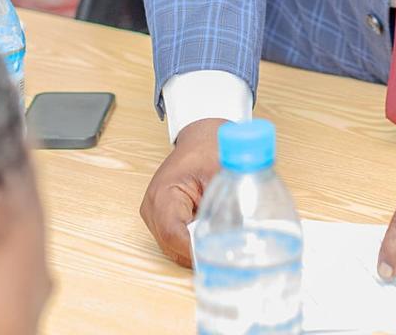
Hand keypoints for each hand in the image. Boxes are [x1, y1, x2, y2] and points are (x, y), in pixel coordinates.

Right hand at [140, 118, 222, 267]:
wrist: (199, 140)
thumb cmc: (207, 149)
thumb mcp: (223, 173)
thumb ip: (231, 203)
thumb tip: (243, 234)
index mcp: (163, 194)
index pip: (174, 234)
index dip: (195, 250)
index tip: (219, 255)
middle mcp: (152, 208)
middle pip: (173, 246)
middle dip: (199, 252)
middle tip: (227, 251)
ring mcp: (153, 216)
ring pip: (174, 248)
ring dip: (196, 248)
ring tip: (220, 240)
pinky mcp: (160, 219)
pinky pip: (175, 242)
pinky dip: (193, 242)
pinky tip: (210, 234)